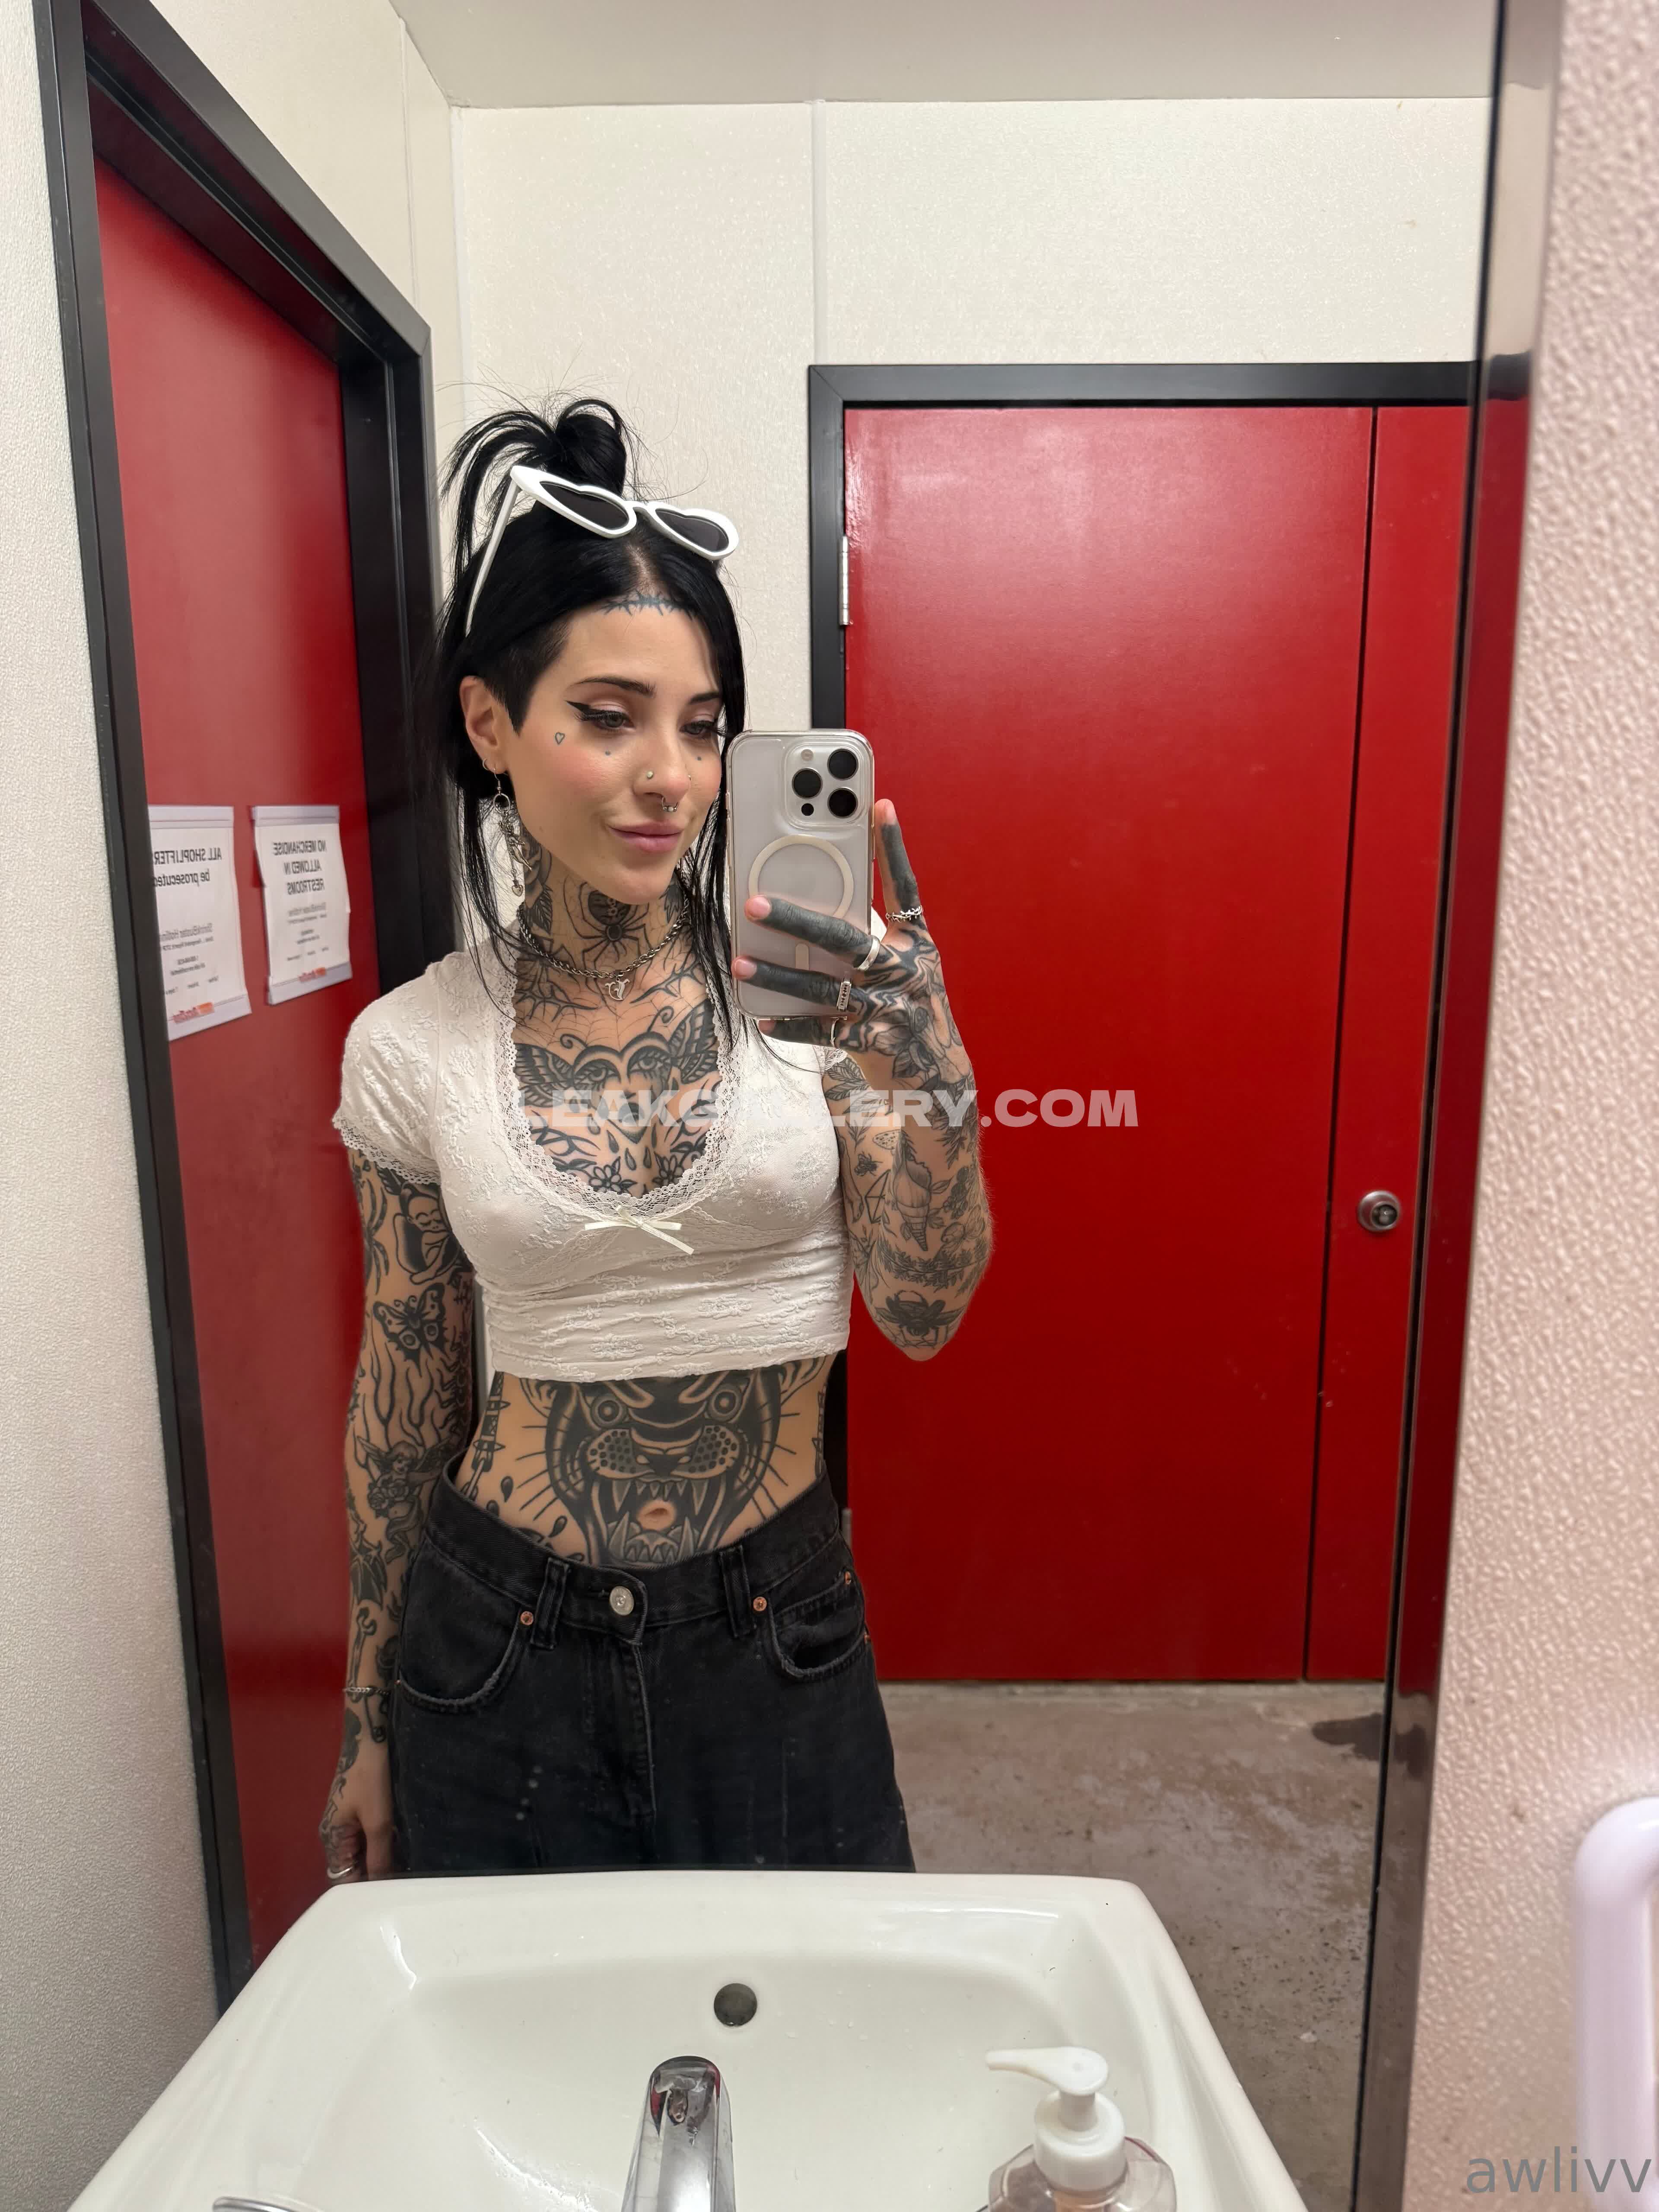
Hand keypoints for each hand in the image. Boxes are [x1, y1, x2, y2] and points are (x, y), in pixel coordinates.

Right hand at [319, 1699, 395, 1882]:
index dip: (362, 1890)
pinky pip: (368, 1837)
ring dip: (380, 1860)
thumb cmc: (370, 1779)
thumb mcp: (378, 1822)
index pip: (342, 1878)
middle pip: (351, 1866)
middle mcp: (335, 1834)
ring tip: (405, 1871)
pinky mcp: (359, 1811)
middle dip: (374, 1876)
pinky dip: (382, 1844)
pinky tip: (402, 1848)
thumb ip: (379, 1857)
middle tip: (401, 1886)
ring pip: (362, 1852)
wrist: (370, 1739)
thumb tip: (382, 1886)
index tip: (386, 1898)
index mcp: (332, 1839)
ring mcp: (347, 1822)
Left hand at [732, 799, 969, 1092]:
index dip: (893, 848)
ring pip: (825, 988)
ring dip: (779, 976)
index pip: (906, 888)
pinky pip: (825, 1032)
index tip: (879, 805)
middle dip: (797, 919)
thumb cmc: (913, 1009)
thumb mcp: (909, 967)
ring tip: (741, 964)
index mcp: (916, 945)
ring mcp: (889, 1008)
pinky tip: (764, 1020)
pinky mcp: (874, 1044)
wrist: (940, 1076)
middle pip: (846, 939)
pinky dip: (794, 1027)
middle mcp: (905, 972)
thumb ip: (876, 937)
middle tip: (755, 904)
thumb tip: (819, 909)